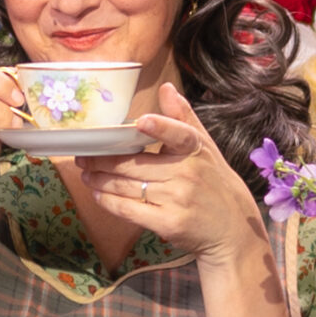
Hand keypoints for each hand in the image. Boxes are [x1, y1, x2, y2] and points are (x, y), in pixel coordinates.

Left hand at [75, 84, 270, 266]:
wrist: (232, 228)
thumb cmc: (213, 182)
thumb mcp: (205, 147)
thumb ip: (183, 118)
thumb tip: (166, 88)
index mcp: (196, 150)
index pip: (180, 134)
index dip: (161, 127)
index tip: (142, 121)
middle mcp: (188, 174)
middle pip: (135, 164)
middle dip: (103, 159)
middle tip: (83, 155)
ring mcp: (178, 200)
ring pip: (127, 186)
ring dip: (100, 180)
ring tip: (86, 173)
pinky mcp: (169, 223)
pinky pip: (130, 210)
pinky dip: (110, 201)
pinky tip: (98, 193)